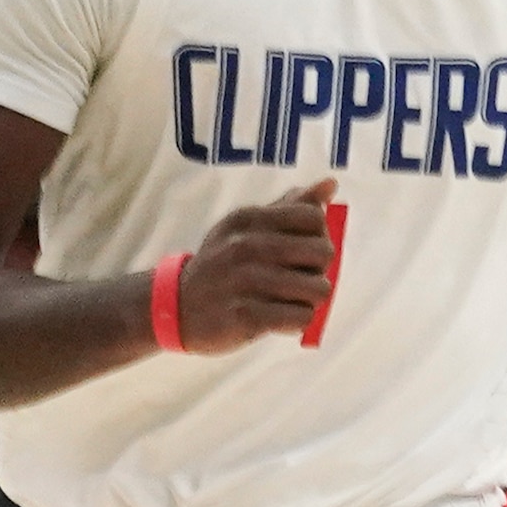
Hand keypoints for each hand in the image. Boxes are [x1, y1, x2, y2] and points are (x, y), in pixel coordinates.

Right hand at [174, 193, 337, 351]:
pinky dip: (296, 323)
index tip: (298, 251)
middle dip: (318, 270)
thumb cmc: (226, 264)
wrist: (176, 306)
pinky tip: (275, 318)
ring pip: (318, 289)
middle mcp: (245, 245)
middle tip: (293, 278)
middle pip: (324, 252)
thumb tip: (330, 183)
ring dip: (308, 300)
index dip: (317, 236)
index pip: (313, 217)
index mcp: (247, 219)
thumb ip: (290, 207)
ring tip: (283, 300)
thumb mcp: (247, 228)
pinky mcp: (246, 315)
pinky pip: (303, 318)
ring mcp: (244, 280)